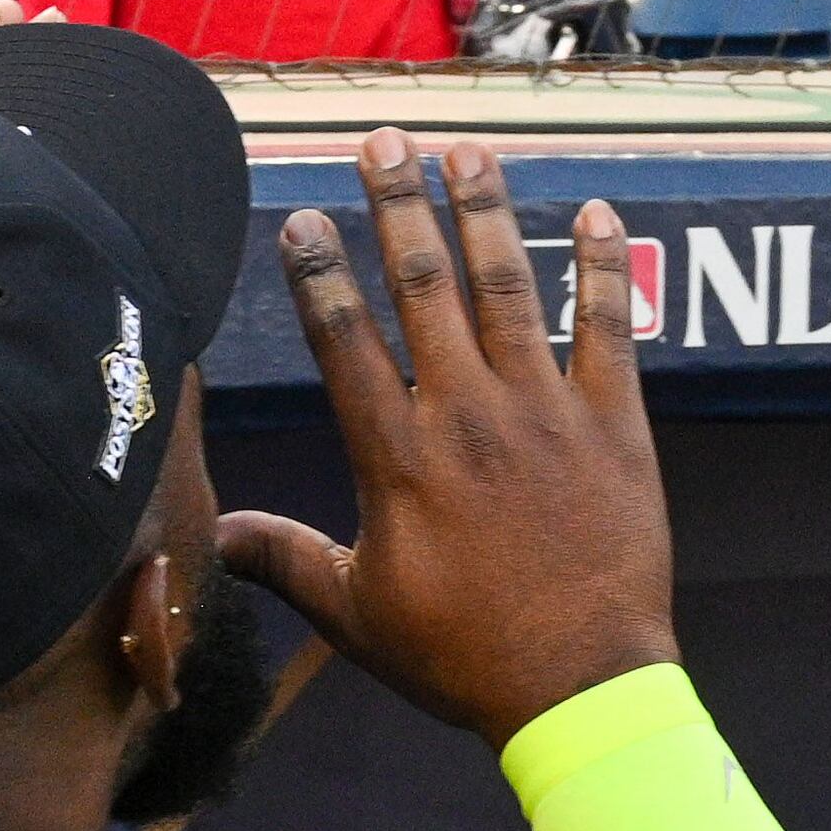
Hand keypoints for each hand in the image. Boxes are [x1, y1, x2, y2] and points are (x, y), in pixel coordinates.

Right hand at [218, 133, 676, 746]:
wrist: (578, 688)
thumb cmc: (463, 658)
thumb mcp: (358, 614)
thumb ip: (286, 560)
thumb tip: (216, 536)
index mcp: (397, 457)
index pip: (345, 341)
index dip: (319, 273)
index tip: (300, 217)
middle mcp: (466, 416)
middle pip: (423, 287)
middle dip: (397, 206)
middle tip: (383, 142)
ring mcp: (544, 414)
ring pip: (508, 289)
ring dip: (484, 213)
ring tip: (465, 152)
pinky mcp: (615, 426)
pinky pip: (608, 328)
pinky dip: (601, 268)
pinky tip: (596, 212)